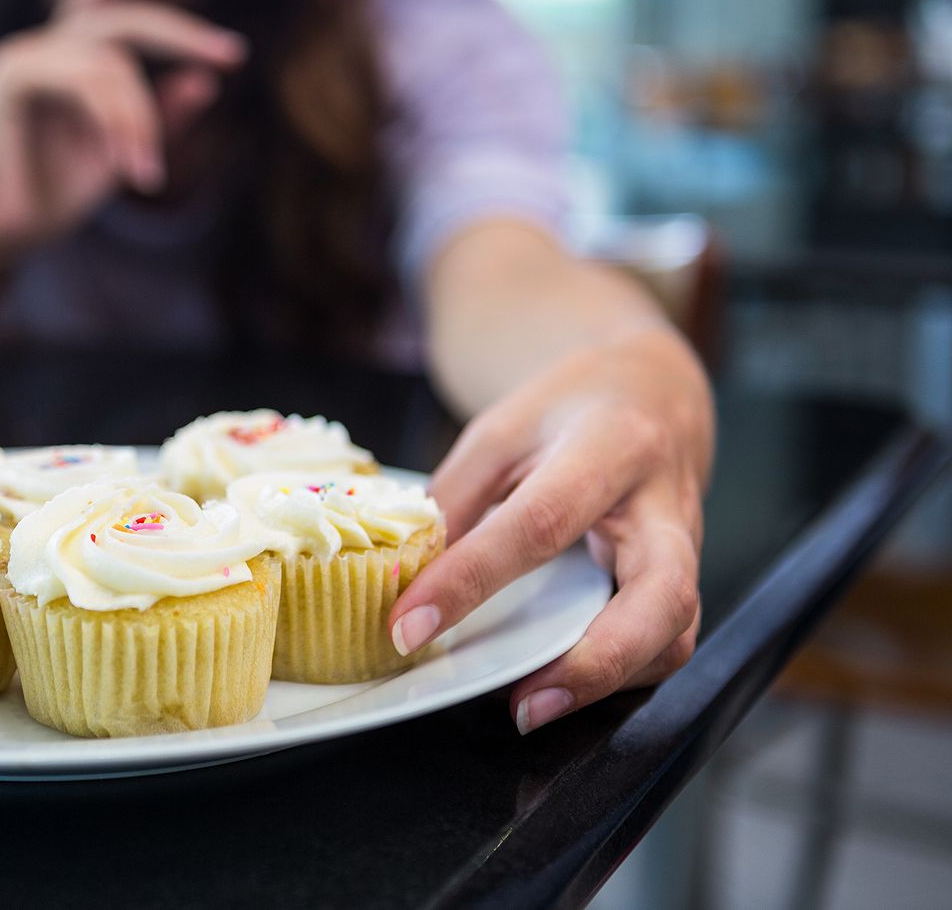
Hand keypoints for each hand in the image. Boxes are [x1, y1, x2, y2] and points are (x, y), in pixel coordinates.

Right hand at [0, 0, 244, 254]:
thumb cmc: (49, 196)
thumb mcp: (121, 154)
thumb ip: (160, 118)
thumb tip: (207, 80)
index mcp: (68, 60)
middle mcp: (44, 47)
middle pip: (125, 18)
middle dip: (182, 34)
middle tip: (229, 56)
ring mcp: (23, 55)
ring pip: (113, 65)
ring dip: (141, 121)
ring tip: (146, 174)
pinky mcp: (11, 75)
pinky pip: (85, 81)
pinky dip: (116, 123)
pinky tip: (126, 167)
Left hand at [387, 328, 713, 732]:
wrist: (651, 386)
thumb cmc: (567, 409)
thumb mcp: (501, 429)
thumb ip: (456, 498)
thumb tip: (406, 578)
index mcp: (607, 447)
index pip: (538, 522)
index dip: (469, 580)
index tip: (408, 627)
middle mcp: (664, 503)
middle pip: (660, 595)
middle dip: (593, 663)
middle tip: (519, 705)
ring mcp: (687, 547)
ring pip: (678, 632)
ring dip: (608, 682)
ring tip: (531, 706)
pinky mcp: (687, 579)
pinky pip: (669, 641)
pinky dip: (618, 674)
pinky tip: (561, 682)